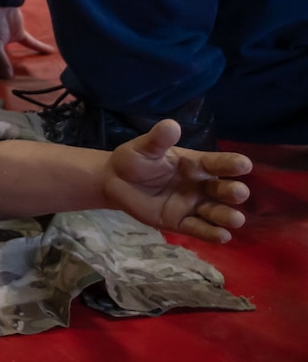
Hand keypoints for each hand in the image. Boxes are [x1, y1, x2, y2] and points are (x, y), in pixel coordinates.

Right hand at [0, 4, 56, 77]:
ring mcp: (4, 41)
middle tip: (16, 87)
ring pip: (13, 55)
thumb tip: (7, 79)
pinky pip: (28, 43)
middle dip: (5, 72)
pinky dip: (39, 48)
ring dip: (21, 63)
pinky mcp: (17, 34)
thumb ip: (0, 62)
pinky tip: (49, 52)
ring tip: (31, 76)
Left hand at [101, 119, 252, 243]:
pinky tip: (223, 236)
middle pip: (221, 190)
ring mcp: (192, 205)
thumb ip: (158, 140)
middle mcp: (200, 186)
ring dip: (227, 216)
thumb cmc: (136, 160)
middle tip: (240, 192)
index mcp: (196, 164)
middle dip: (233, 191)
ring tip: (237, 220)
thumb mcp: (145, 148)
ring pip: (216, 212)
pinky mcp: (181, 222)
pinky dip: (211, 234)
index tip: (244, 164)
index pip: (218, 163)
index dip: (231, 164)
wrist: (116, 181)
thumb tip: (171, 124)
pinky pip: (199, 229)